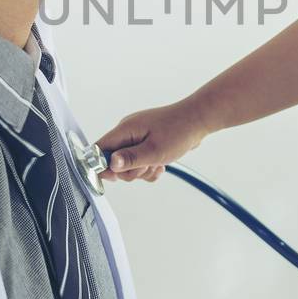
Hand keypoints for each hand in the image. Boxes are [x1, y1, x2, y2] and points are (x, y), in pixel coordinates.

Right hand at [94, 98, 212, 181]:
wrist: (198, 120)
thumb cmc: (179, 131)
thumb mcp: (153, 151)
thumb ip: (130, 159)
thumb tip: (110, 165)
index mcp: (125, 129)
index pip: (99, 148)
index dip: (101, 165)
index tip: (114, 177)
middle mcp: (128, 132)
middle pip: (113, 161)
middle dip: (129, 171)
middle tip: (146, 166)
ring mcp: (137, 137)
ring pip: (129, 164)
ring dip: (142, 170)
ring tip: (157, 164)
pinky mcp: (146, 143)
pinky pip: (140, 162)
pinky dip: (149, 168)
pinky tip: (160, 165)